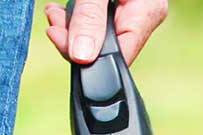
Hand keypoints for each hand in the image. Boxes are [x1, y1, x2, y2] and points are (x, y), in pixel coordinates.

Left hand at [44, 0, 169, 64]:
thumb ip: (89, 19)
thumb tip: (81, 57)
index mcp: (147, 13)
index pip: (119, 54)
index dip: (85, 56)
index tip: (59, 40)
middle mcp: (145, 16)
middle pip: (106, 47)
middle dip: (74, 39)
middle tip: (54, 24)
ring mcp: (135, 14)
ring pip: (100, 37)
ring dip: (74, 29)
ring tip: (56, 14)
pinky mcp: (122, 10)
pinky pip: (102, 25)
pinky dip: (81, 21)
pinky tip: (65, 12)